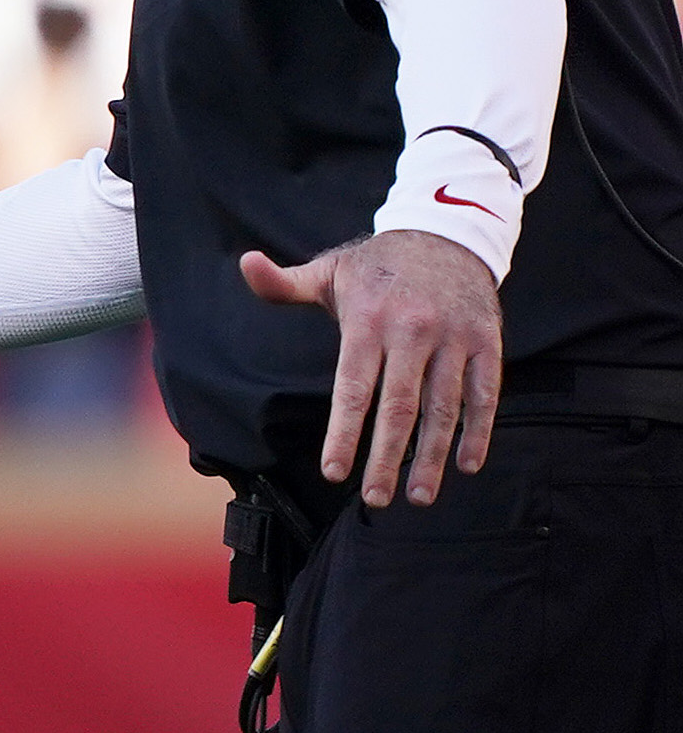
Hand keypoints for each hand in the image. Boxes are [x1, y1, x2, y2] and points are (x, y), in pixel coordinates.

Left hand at [241, 229, 501, 508]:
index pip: (353, 389)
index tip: (334, 473)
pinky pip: (486, 394)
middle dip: (386, 458)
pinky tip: (467, 465)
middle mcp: (412, 332)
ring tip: (420, 496)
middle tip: (375, 500)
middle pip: (399, 407)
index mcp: (368, 321)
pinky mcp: (487, 342)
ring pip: (444, 408)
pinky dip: (479, 432)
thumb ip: (285, 283)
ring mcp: (454, 338)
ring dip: (433, 456)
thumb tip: (245, 264)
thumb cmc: (376, 267)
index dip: (344, 434)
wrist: (446, 233)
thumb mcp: (328, 271)